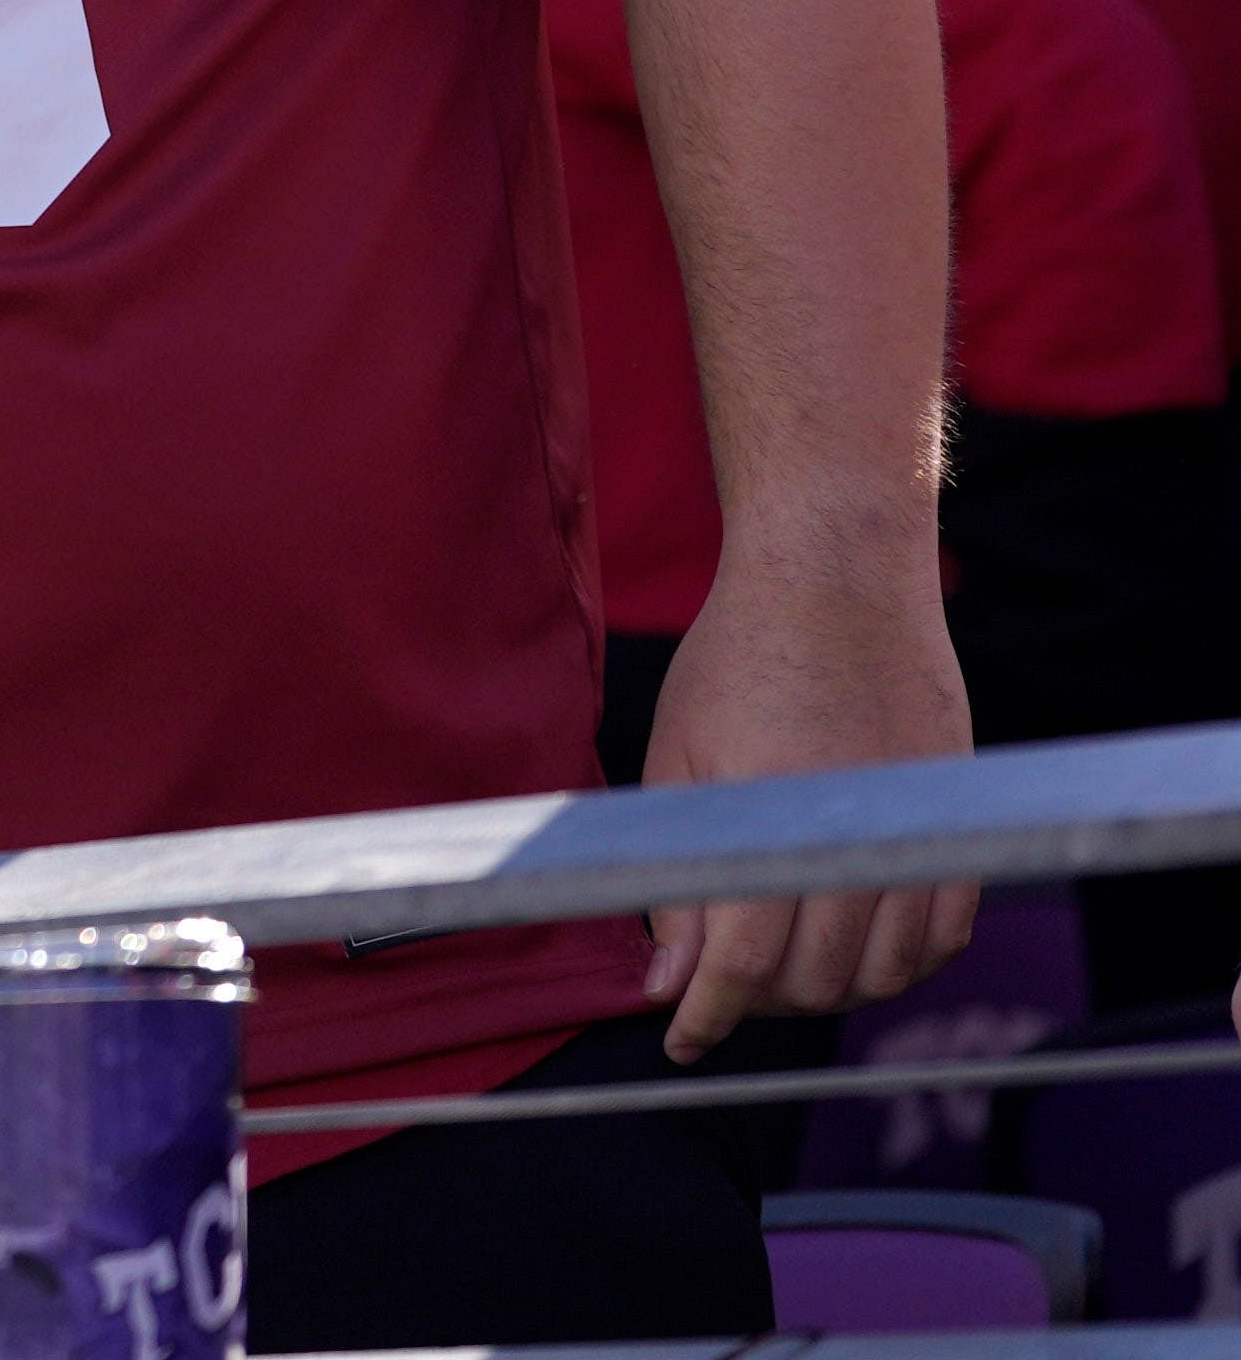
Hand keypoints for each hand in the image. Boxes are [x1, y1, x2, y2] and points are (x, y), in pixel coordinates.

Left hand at [639, 534, 978, 1058]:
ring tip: (779, 959)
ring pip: (881, 974)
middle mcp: (852, 837)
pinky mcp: (955, 825)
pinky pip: (942, 936)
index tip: (682, 1039)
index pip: (743, 963)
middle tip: (717, 978)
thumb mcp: (677, 762)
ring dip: (826, 988)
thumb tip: (667, 986)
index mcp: (769, 821)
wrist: (837, 582)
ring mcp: (914, 833)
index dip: (708, 1015)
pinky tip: (853, 943)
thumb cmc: (736, 662)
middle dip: (756, 1000)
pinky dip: (897, 961)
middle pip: (813, 981)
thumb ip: (674, 881)